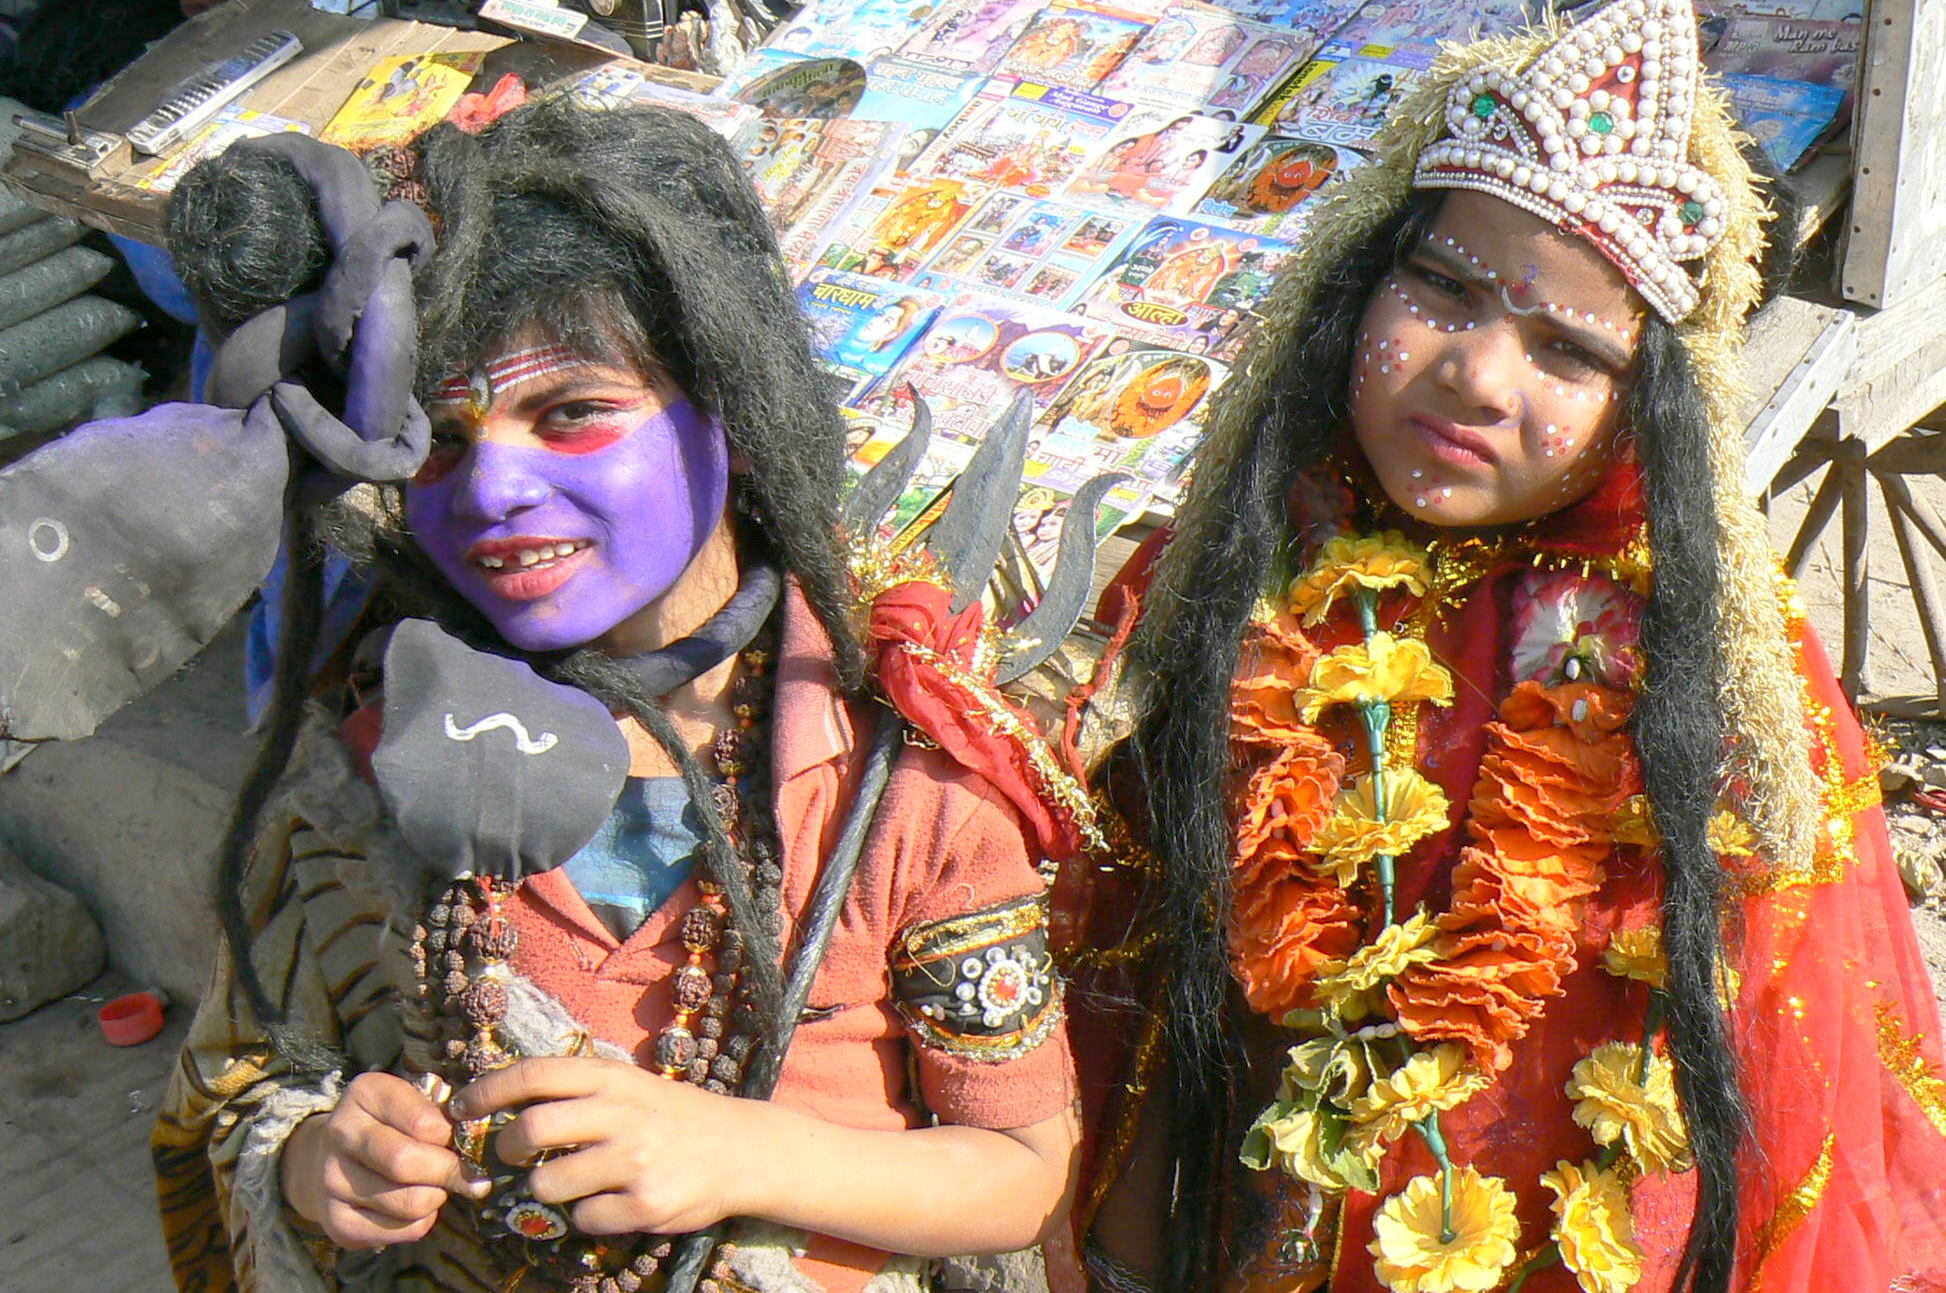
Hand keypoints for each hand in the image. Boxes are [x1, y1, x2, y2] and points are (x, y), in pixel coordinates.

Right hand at [282, 1072, 487, 1248]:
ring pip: (408, 1203)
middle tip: (466, 1175)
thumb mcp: (414, 1101)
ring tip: (437, 1187)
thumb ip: (443, 1115)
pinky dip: (420, 1222)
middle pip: (407, 1163)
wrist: (330, 1157)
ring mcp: (332, 1180)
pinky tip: (417, 1207)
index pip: (423, 1122)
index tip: (462, 1142)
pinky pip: (398, 1231)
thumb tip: (477, 1149)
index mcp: (365, 1093)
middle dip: (448, 1172)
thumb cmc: (390, 1124)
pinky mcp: (337, 1221)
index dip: (451, 1138)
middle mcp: (340, 1133)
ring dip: (436, 1199)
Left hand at [452, 1057, 763, 1236]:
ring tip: (570, 1184)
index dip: (488, 1091)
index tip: (463, 1109)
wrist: (742, 1149)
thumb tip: (505, 1107)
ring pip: (548, 1185)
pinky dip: (587, 1216)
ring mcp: (634, 1161)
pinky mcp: (645, 1204)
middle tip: (508, 1158)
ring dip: (546, 1191)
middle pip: (530, 1130)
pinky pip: (584, 1219)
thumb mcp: (630, 1086)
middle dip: (505, 1150)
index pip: (533, 1075)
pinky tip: (611, 1202)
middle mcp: (621, 1114)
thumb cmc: (672, 1116)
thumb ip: (578, 1092)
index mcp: (612, 1078)